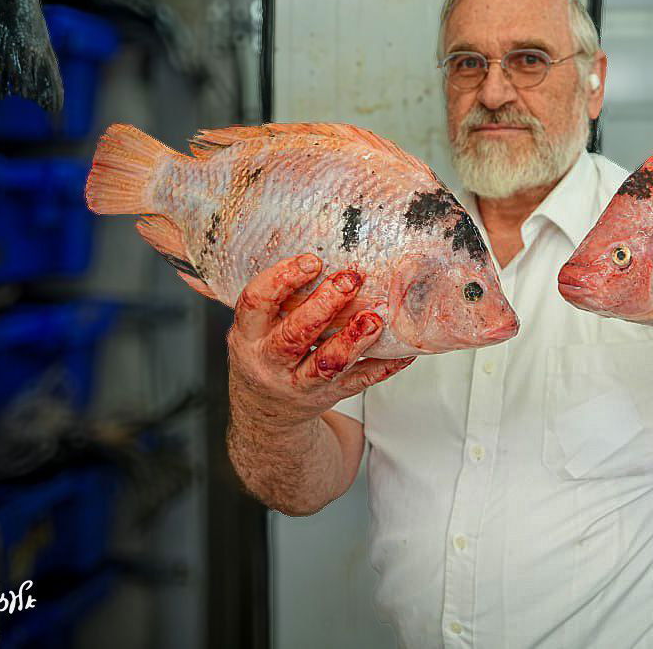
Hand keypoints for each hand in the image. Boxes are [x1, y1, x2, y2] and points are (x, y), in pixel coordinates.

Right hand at [227, 254, 414, 426]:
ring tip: (376, 316)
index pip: (256, 304)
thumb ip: (267, 295)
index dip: (281, 280)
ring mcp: (299, 384)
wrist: (265, 417)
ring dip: (354, 340)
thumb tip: (278, 235)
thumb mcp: (251, 328)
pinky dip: (383, 366)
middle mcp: (270, 361)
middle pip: (294, 335)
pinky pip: (359, 383)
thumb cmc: (264, 353)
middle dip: (323, 306)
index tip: (311, 260)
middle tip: (351, 278)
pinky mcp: (328, 396)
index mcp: (248, 335)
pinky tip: (404, 349)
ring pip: (327, 364)